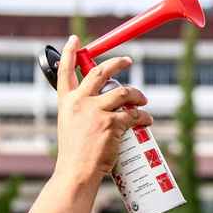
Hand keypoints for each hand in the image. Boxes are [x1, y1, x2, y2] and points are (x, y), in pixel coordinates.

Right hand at [53, 35, 152, 186]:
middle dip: (117, 63)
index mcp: (66, 103)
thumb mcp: (70, 126)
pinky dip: (144, 117)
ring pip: (124, 92)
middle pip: (100, 72)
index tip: (75, 40)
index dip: (70, 53)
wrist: (76, 173)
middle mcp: (80, 102)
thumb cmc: (75, 154)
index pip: (65, 72)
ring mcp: (96, 111)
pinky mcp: (112, 123)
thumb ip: (83, 112)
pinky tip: (147, 120)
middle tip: (128, 60)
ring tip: (143, 101)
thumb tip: (105, 104)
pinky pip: (134, 114)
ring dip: (138, 95)